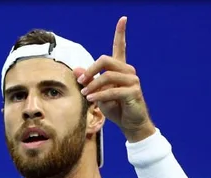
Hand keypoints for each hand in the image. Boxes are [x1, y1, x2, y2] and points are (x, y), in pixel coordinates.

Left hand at [75, 16, 155, 141]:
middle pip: (105, 60)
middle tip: (80, 82)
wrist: (131, 125)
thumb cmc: (116, 108)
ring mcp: (132, 80)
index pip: (120, 47)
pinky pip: (112, 90)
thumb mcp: (98, 94)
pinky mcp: (133, 91)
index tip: (123, 19)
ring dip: (92, 85)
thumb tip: (76, 70)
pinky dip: (99, 95)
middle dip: (90, 70)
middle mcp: (128, 71)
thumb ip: (89, 81)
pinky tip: (91, 99)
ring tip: (85, 94)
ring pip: (107, 76)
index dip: (121, 33)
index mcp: (120, 69)